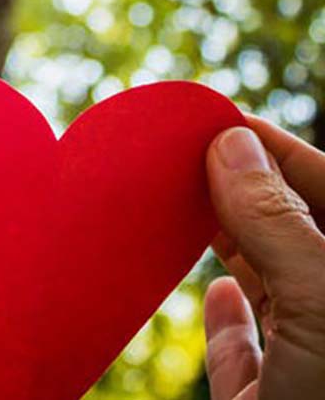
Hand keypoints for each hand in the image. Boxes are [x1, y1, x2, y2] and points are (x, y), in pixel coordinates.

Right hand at [204, 115, 324, 398]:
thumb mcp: (318, 299)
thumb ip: (276, 222)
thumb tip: (230, 145)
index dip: (275, 150)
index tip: (217, 121)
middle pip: (292, 230)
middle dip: (241, 191)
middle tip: (184, 156)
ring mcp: (307, 361)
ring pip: (269, 283)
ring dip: (229, 244)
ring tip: (182, 206)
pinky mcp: (265, 397)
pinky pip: (246, 350)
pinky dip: (226, 319)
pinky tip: (217, 292)